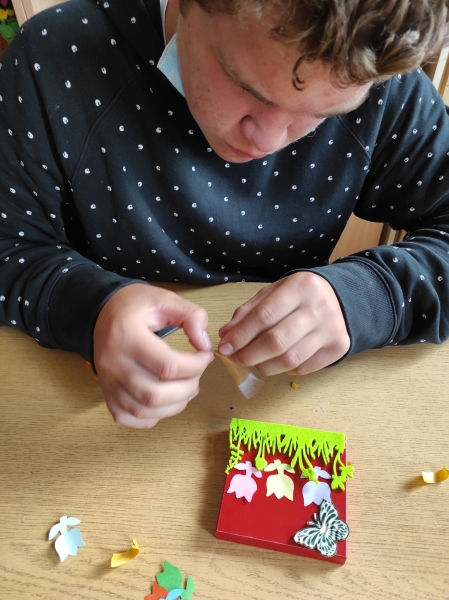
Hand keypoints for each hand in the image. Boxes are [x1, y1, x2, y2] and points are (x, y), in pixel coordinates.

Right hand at [93, 284, 213, 427]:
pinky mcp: (106, 392)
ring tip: (187, 388)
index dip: (195, 365)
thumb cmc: (133, 306)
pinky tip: (165, 401)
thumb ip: (191, 317)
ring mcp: (107, 381)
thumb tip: (205, 345)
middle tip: (197, 374)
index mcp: (126, 336)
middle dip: (187, 388)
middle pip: (155, 394)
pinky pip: (127, 417)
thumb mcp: (164, 298)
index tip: (206, 356)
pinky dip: (151, 416)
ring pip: (143, 409)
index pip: (167, 365)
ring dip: (173, 405)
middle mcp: (113, 362)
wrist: (101, 313)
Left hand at [217, 272, 349, 375]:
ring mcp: (331, 330)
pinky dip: (283, 369)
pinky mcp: (338, 348)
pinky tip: (275, 360)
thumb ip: (248, 312)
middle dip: (249, 354)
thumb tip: (226, 336)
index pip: (264, 316)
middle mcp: (319, 308)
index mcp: (301, 286)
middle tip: (234, 358)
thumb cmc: (299, 295)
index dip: (241, 335)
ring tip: (251, 362)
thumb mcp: (274, 292)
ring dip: (263, 365)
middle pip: (276, 341)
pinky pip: (303, 367)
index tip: (224, 347)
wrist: (341, 298)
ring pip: (289, 359)